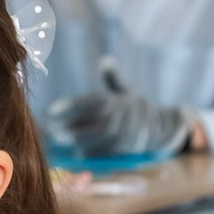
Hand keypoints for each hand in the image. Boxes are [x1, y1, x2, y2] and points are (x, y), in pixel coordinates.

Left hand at [48, 89, 189, 156]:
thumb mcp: (125, 92)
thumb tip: (107, 60)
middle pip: (91, 120)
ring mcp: (126, 131)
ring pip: (100, 136)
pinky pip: (108, 152)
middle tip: (53, 130)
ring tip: (63, 142)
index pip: (89, 100)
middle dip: (71, 125)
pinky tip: (80, 154)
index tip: (52, 110)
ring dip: (80, 140)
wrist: (161, 127)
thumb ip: (112, 78)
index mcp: (116, 100)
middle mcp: (122, 114)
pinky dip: (94, 153)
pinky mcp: (128, 147)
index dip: (69, 106)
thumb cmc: (135, 109)